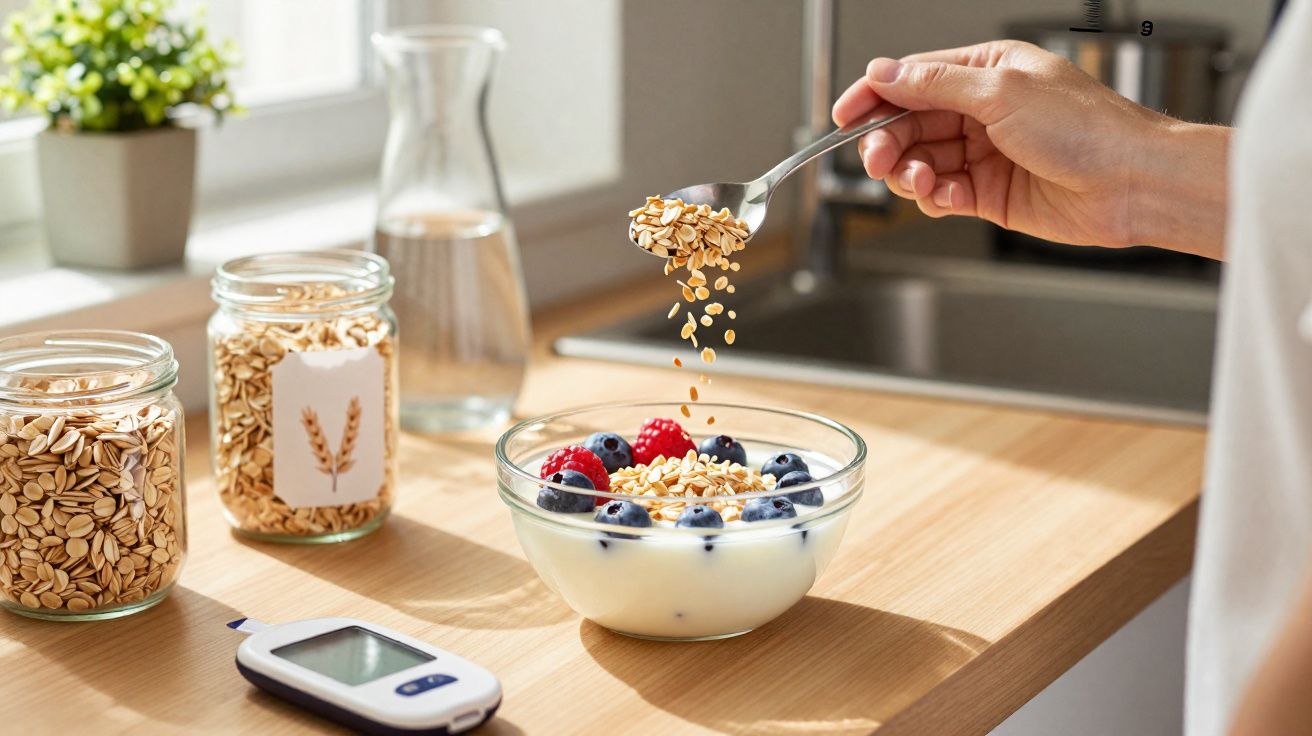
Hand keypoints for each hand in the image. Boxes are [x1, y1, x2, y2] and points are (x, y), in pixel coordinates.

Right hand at [833, 40, 1227, 256]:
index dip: (872, 96)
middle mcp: (981, 110)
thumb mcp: (1002, 92)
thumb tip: (885, 73)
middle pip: (907, 124)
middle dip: (887, 142)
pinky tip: (949, 197)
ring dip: (911, 174)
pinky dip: (935, 198)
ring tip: (924, 182)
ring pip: (919, 162)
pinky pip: (940, 195)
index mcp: (985, 71)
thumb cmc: (1088, 130)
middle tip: (879, 159)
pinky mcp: (987, 194)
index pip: (911, 78)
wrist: (1130, 184)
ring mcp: (983, 153)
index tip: (842, 116)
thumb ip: (935, 84)